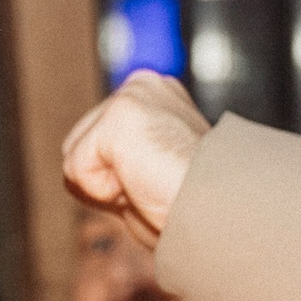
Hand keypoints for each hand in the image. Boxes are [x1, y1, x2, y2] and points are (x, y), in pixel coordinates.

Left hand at [60, 71, 209, 246]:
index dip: (118, 182)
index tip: (157, 187)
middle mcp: (143, 86)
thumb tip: (78, 171)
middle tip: (153, 189)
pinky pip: (76, 170)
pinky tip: (143, 184)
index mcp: (155, 98)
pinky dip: (103, 193)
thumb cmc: (198, 211)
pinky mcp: (118, 114)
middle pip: (79, 148)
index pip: (98, 145)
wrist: (224, 214)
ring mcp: (131, 95)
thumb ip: (121, 162)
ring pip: (75, 159)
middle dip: (108, 183)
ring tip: (150, 186)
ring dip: (106, 190)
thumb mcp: (152, 175)